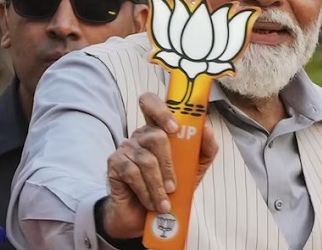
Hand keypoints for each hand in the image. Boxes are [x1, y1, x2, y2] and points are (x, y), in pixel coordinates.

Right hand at [101, 92, 217, 238]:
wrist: (146, 216)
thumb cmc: (170, 188)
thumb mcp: (195, 169)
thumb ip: (205, 148)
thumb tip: (207, 129)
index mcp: (158, 129)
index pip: (151, 103)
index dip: (161, 110)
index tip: (175, 128)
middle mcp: (140, 135)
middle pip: (155, 135)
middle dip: (168, 164)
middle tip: (173, 186)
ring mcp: (125, 148)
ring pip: (146, 159)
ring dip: (157, 185)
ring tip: (164, 202)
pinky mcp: (114, 164)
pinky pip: (132, 173)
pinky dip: (145, 191)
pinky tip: (151, 202)